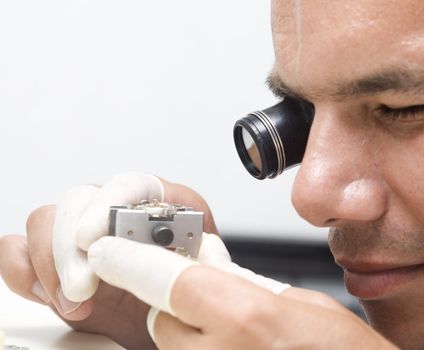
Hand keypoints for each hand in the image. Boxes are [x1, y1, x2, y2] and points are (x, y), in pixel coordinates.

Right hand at [0, 172, 217, 348]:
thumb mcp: (198, 276)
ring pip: (46, 221)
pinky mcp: (58, 260)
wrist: (173, 318)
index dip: (108, 203)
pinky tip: (51, 296)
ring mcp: (85, 233)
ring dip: (51, 264)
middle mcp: (117, 211)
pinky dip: (25, 272)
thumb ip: (183, 263)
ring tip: (75, 303)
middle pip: (79, 200)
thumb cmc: (186, 292)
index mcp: (160, 204)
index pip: (130, 184)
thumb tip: (165, 263)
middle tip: (82, 288)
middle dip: (72, 246)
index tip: (93, 238)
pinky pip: (21, 250)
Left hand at [88, 236, 398, 349]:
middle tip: (205, 288)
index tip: (107, 250)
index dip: (130, 260)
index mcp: (247, 319)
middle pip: (161, 316)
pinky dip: (200, 346)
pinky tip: (233, 343)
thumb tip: (208, 261)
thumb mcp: (299, 303)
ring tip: (229, 324)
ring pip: (170, 344)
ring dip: (187, 327)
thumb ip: (243, 281)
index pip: (167, 280)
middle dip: (175, 298)